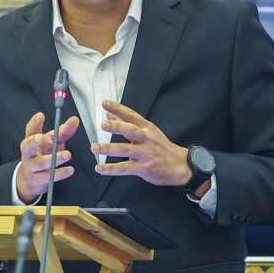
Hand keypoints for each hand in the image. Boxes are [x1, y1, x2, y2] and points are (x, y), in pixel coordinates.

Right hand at [15, 112, 79, 204]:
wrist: (32, 180)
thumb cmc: (43, 155)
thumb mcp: (53, 142)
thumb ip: (64, 131)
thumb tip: (75, 119)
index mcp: (31, 141)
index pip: (30, 130)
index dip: (34, 123)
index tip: (40, 116)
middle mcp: (29, 154)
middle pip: (27, 147)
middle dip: (32, 142)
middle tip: (41, 137)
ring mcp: (32, 168)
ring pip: (41, 163)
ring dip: (54, 159)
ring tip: (67, 154)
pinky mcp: (39, 180)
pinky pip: (49, 177)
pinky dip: (60, 173)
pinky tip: (69, 170)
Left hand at [92, 101, 208, 195]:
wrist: (179, 165)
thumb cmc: (161, 147)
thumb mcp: (148, 132)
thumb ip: (128, 123)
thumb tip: (110, 113)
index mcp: (146, 128)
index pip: (131, 115)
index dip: (118, 109)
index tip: (105, 103)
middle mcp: (146, 139)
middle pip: (130, 130)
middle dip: (117, 127)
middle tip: (103, 124)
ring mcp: (145, 153)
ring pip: (125, 150)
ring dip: (108, 149)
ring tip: (94, 148)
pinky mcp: (143, 168)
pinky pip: (125, 168)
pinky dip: (111, 169)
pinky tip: (99, 168)